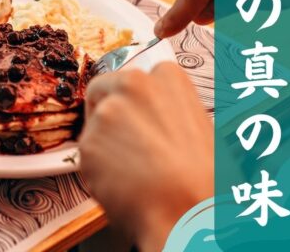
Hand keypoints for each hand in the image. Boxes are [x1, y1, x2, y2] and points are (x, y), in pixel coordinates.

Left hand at [79, 63, 212, 251]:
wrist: (188, 212)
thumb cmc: (202, 179)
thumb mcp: (198, 127)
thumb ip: (167, 111)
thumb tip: (152, 118)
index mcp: (166, 76)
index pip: (130, 79)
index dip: (128, 102)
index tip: (132, 118)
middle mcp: (133, 84)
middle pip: (102, 91)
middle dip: (107, 114)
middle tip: (124, 145)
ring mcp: (107, 112)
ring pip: (94, 126)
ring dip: (104, 145)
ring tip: (132, 172)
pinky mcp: (87, 142)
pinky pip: (87, 155)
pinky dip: (97, 170)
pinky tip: (122, 183)